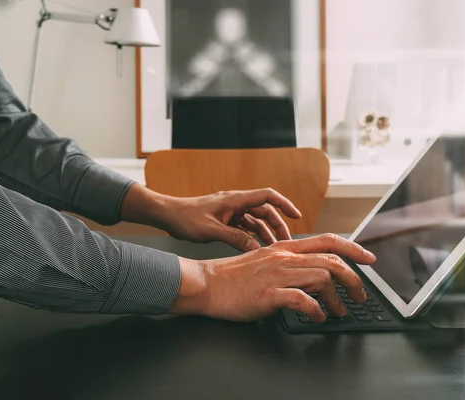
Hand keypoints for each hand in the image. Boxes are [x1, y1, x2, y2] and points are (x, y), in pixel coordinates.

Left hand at [120, 185, 300, 251]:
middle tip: (287, 244)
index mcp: (235, 199)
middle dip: (278, 226)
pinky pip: (245, 227)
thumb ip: (234, 238)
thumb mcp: (211, 230)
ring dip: (266, 233)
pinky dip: (253, 236)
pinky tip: (257, 247)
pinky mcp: (225, 219)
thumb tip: (255, 247)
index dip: (284, 205)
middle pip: (265, 211)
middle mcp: (235, 203)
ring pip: (256, 221)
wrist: (167, 216)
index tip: (297, 216)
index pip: (267, 197)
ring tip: (275, 249)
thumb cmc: (185, 219)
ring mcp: (230, 211)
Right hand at [169, 234, 376, 321]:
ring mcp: (276, 274)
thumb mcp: (265, 260)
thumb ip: (289, 263)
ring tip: (338, 311)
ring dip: (337, 299)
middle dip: (353, 280)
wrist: (208, 283)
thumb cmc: (234, 276)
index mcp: (285, 248)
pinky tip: (317, 317)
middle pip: (331, 261)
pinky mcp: (268, 293)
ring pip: (321, 278)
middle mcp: (284, 257)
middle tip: (360, 296)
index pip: (328, 240)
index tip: (369, 259)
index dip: (353, 248)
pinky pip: (302, 300)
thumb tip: (314, 274)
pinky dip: (316, 311)